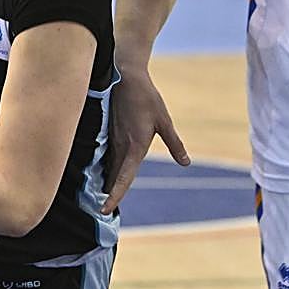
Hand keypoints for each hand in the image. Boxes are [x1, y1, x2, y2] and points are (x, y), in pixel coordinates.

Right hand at [101, 68, 188, 214]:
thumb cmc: (147, 97)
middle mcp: (120, 146)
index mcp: (134, 147)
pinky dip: (106, 165)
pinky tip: (106, 170)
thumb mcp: (164, 121)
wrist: (126, 77)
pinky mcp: (107, 132)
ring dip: (106, 180)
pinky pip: (105, 154)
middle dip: (109, 193)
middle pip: (112, 176)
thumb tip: (185, 162)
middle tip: (103, 212)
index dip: (114, 195)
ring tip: (104, 195)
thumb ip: (174, 143)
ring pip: (107, 166)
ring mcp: (111, 139)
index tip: (105, 210)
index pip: (123, 178)